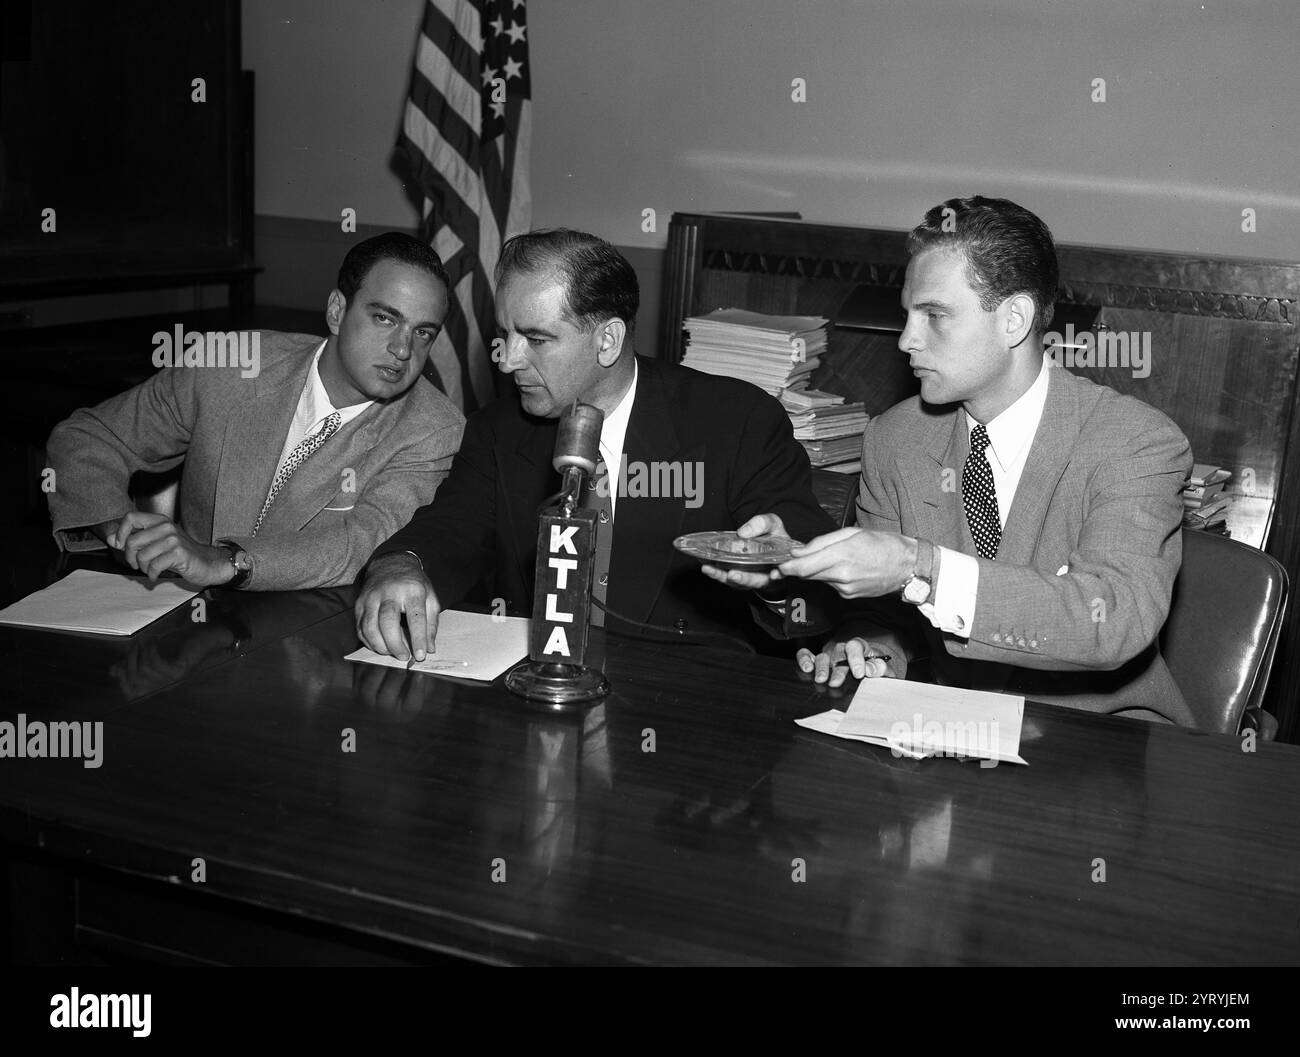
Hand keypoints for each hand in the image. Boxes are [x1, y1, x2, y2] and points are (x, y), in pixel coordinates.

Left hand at [111, 512, 234, 585]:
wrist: (208, 563)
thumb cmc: (181, 554)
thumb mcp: (156, 544)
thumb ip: (134, 540)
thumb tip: (111, 539)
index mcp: (160, 520)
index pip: (131, 517)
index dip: (121, 532)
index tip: (121, 545)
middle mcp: (166, 526)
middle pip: (132, 541)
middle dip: (130, 557)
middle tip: (137, 565)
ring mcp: (173, 539)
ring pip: (142, 556)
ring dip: (143, 568)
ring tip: (151, 570)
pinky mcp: (178, 553)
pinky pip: (154, 565)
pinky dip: (152, 574)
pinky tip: (156, 576)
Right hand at [355, 553, 440, 660]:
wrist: (391, 564)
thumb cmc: (414, 585)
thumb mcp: (430, 598)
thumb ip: (431, 624)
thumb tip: (429, 648)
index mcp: (412, 590)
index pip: (415, 617)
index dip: (418, 638)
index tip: (420, 655)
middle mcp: (389, 593)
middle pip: (387, 621)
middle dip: (395, 643)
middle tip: (403, 657)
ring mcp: (371, 598)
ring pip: (369, 626)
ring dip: (380, 645)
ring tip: (391, 653)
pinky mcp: (359, 604)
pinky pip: (360, 627)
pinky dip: (368, 641)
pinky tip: (379, 646)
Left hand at [700, 512, 788, 590]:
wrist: (766, 545)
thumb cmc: (773, 535)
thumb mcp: (772, 524)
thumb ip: (762, 524)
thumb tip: (743, 533)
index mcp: (778, 564)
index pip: (780, 572)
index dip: (778, 575)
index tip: (774, 575)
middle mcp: (765, 575)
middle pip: (755, 581)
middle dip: (744, 579)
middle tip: (733, 575)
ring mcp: (749, 578)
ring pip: (737, 582)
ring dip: (722, 576)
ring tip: (709, 569)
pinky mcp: (736, 576)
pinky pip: (725, 577)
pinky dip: (715, 572)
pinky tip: (704, 565)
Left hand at [778, 528, 915, 598]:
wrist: (907, 566)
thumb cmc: (883, 544)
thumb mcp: (852, 532)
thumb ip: (822, 542)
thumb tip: (799, 551)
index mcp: (841, 556)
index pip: (803, 567)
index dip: (786, 567)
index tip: (778, 563)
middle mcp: (841, 576)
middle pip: (807, 575)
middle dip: (796, 568)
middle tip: (788, 560)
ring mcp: (845, 589)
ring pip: (819, 579)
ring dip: (816, 570)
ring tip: (827, 557)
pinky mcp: (849, 596)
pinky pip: (831, 584)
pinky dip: (830, 576)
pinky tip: (842, 567)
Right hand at [796, 637, 904, 687]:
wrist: (865, 670)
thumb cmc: (873, 669)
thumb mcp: (883, 669)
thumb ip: (881, 669)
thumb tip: (875, 669)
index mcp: (860, 648)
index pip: (856, 646)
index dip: (856, 659)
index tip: (859, 673)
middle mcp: (842, 650)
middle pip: (838, 654)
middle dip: (837, 670)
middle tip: (836, 683)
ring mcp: (828, 655)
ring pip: (822, 657)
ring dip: (821, 668)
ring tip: (821, 680)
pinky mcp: (816, 661)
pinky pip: (806, 655)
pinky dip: (803, 659)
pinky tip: (806, 668)